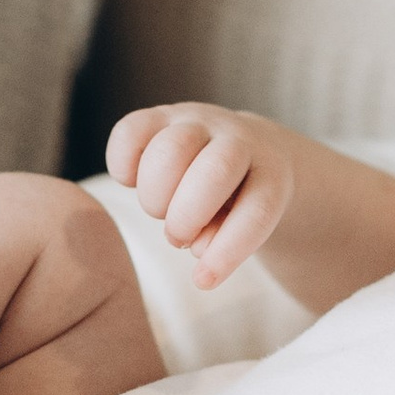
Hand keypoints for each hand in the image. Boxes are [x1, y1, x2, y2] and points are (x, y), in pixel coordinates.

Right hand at [105, 102, 297, 287]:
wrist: (249, 148)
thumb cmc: (243, 200)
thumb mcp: (247, 222)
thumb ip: (225, 236)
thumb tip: (198, 245)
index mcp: (271, 169)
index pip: (257, 209)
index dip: (228, 249)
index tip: (204, 280)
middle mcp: (237, 137)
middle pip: (214, 171)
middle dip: (186, 217)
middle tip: (177, 238)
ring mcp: (199, 120)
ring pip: (170, 149)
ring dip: (155, 195)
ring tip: (160, 211)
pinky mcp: (161, 114)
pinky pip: (130, 132)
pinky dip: (123, 164)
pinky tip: (132, 182)